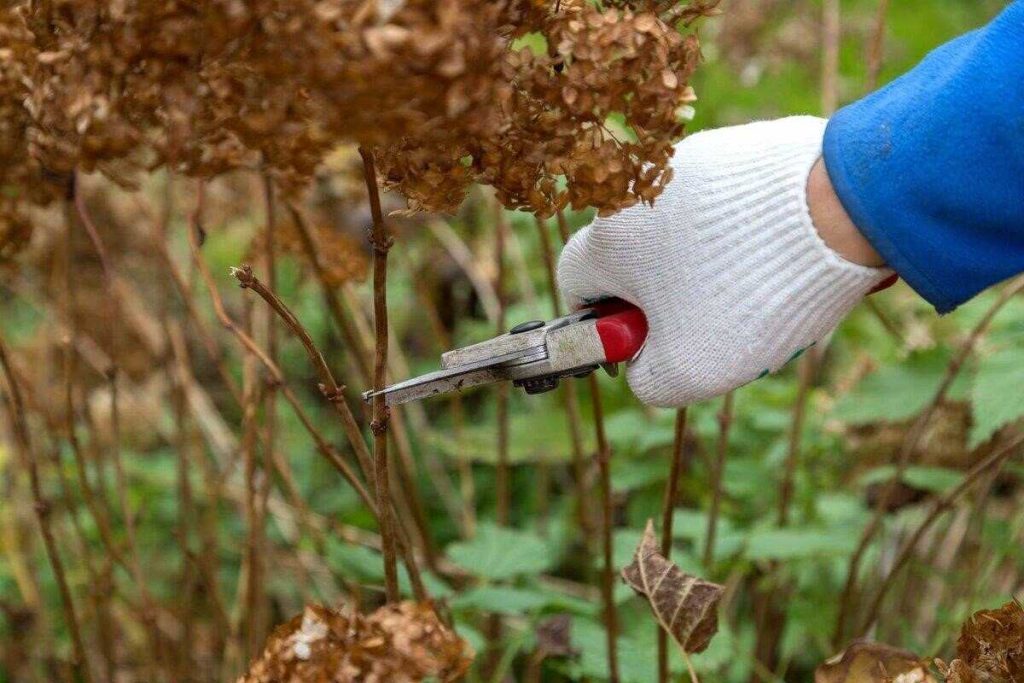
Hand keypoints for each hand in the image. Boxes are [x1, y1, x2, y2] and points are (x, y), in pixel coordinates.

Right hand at [557, 116, 892, 406]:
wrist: (843, 205)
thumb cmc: (750, 294)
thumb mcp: (687, 370)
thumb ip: (646, 378)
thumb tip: (645, 364)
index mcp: (608, 238)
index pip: (576, 286)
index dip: (605, 326)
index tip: (646, 344)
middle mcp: (638, 189)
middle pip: (636, 261)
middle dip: (669, 302)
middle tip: (717, 329)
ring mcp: (692, 160)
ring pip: (685, 234)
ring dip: (711, 269)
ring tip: (764, 291)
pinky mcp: (740, 146)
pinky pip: (728, 205)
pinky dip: (748, 235)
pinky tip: (788, 255)